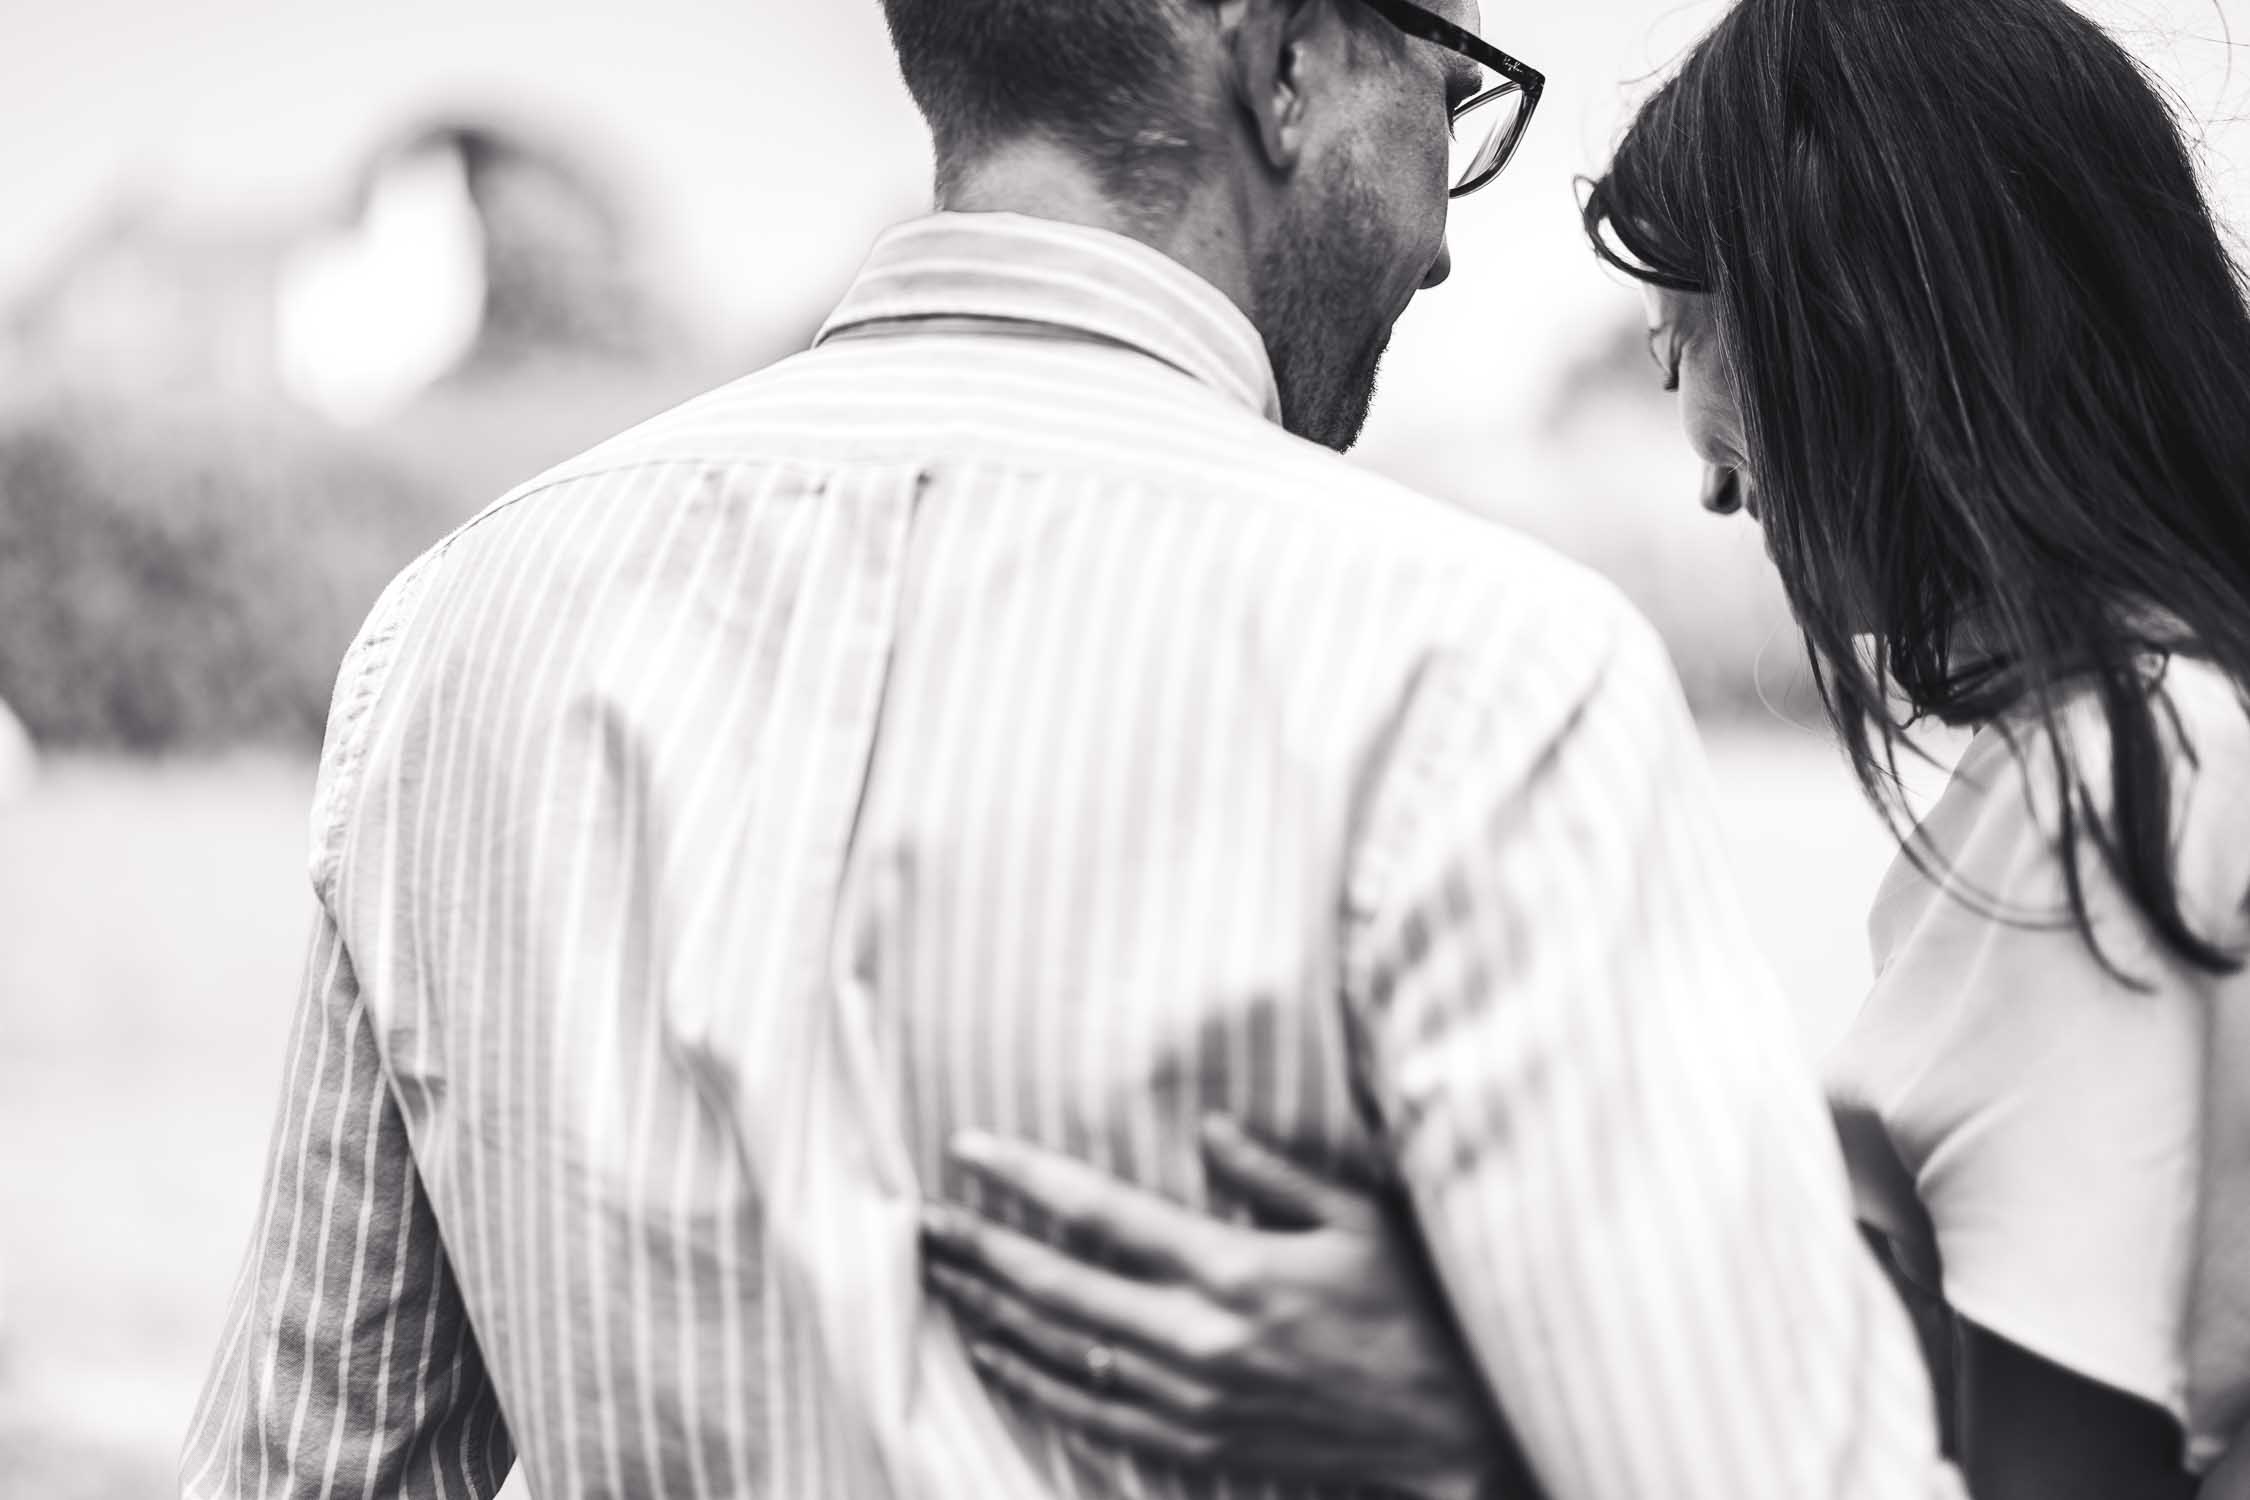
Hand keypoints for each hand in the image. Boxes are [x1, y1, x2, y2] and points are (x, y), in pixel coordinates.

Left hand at [919, 1116, 1535, 1499]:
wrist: (1457, 1433)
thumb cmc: (1419, 1313)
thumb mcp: (1363, 1221)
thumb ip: (1276, 1174)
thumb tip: (1207, 1132)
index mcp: (1235, 1270)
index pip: (1102, 1216)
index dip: (1026, 1181)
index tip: (969, 1151)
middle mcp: (1199, 1339)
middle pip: (1058, 1288)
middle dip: (981, 1251)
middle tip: (921, 1220)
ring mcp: (1194, 1402)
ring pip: (1063, 1354)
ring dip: (993, 1314)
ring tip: (938, 1280)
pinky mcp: (1201, 1444)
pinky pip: (1095, 1414)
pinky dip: (1037, 1383)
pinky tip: (997, 1355)